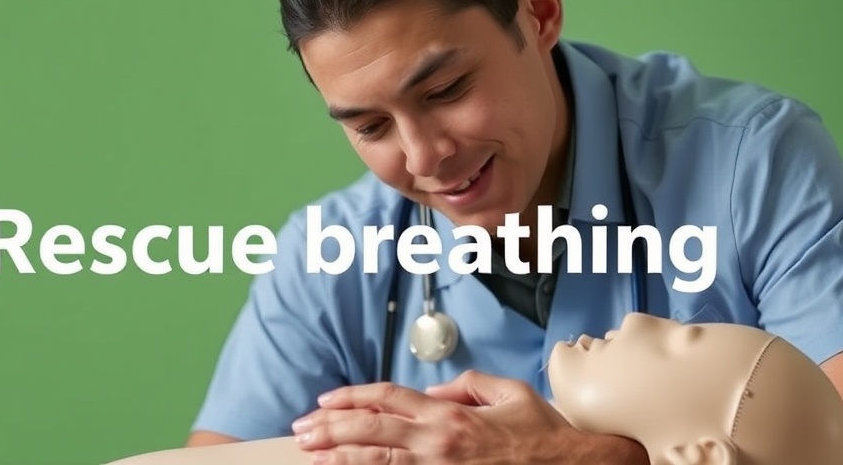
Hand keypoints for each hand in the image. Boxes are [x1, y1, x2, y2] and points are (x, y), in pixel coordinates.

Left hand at [291, 369, 643, 463]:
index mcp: (450, 413)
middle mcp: (438, 441)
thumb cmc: (542, 434)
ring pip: (376, 460)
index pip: (387, 397)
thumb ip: (466, 384)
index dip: (351, 396)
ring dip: (337, 456)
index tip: (325, 400)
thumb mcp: (507, 392)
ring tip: (309, 454)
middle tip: (300, 430)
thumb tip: (432, 391)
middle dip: (330, 427)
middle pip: (370, 428)